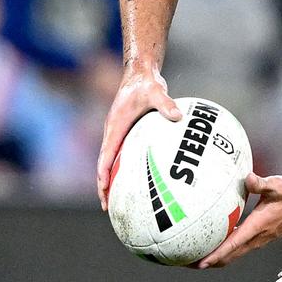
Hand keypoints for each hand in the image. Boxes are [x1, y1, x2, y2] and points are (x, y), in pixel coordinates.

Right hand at [96, 66, 181, 209]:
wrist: (140, 75)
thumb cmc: (146, 83)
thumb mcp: (156, 92)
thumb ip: (166, 104)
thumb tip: (178, 116)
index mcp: (115, 126)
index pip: (106, 154)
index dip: (103, 172)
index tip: (104, 188)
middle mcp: (113, 132)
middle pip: (104, 164)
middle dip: (103, 186)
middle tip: (107, 206)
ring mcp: (118, 134)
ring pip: (111, 162)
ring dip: (111, 181)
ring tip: (116, 202)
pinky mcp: (126, 134)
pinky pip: (122, 156)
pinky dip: (124, 170)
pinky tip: (137, 182)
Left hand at [197, 174, 281, 268]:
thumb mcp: (279, 186)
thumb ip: (261, 183)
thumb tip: (247, 177)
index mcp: (258, 227)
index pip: (233, 245)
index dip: (216, 255)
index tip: (200, 262)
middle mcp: (256, 238)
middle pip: (228, 257)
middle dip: (207, 262)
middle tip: (186, 262)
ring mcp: (257, 240)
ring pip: (232, 255)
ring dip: (214, 259)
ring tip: (194, 257)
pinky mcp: (258, 237)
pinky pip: (237, 249)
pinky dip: (223, 251)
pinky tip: (213, 242)